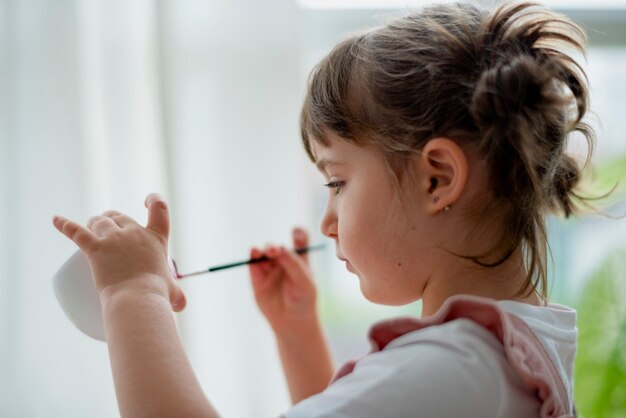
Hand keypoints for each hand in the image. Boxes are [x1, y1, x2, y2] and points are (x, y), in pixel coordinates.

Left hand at [52, 193, 185, 311]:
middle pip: (120, 216)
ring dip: (94, 223)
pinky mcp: (95, 249)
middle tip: (106, 232)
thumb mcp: (172, 293)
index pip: (160, 209)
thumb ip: (177, 297)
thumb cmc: (156, 297)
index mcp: (156, 239)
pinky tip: (56, 220)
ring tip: (90, 231)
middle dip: (111, 220)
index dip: (153, 200)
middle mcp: (135, 233)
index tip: (147, 201)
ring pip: (100, 221)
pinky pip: (76, 232)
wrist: (137, 300)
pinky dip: (64, 225)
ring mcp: (114, 239)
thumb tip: (180, 305)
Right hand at [249, 227, 317, 333]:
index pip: (299, 240)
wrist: (292, 323)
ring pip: (263, 254)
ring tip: (261, 253)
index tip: (296, 233)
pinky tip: (253, 253)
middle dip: (273, 247)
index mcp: (300, 259)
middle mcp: (283, 262)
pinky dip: (252, 258)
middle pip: (277, 248)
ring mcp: (270, 269)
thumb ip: (293, 264)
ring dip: (262, 251)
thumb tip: (279, 247)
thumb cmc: (304, 300)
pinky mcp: (257, 279)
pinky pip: (253, 265)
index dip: (298, 234)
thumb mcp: (304, 281)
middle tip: (274, 251)